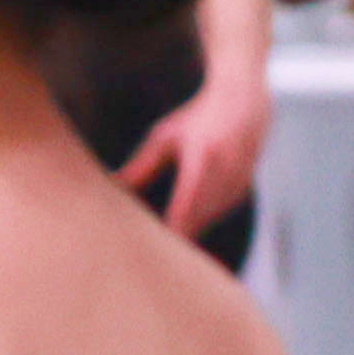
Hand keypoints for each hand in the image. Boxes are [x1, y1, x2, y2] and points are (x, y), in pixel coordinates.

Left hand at [115, 71, 269, 240]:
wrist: (244, 103)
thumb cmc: (196, 119)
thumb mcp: (165, 138)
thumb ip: (141, 167)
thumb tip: (109, 188)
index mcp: (204, 158)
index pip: (186, 207)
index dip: (170, 233)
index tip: (148, 248)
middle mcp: (227, 173)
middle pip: (196, 219)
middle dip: (172, 237)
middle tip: (142, 251)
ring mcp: (239, 182)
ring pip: (206, 220)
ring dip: (184, 230)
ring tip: (156, 240)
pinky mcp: (241, 190)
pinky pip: (214, 215)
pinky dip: (196, 221)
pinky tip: (176, 226)